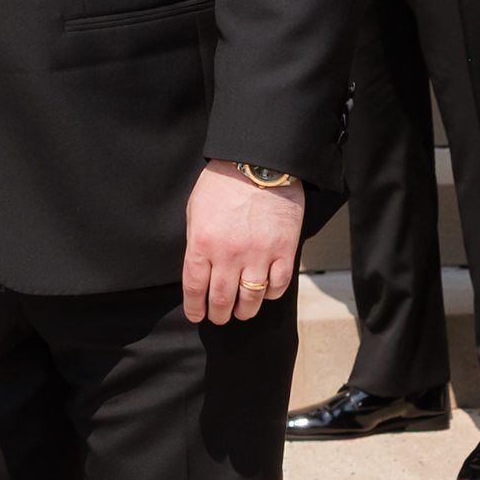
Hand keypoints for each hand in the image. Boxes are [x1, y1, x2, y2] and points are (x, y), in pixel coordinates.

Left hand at [182, 161, 304, 325]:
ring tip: (242, 312)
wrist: (259, 162)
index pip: (195, 288)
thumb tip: (200, 268)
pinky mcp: (284, 251)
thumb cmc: (223, 182)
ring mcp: (259, 254)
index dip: (195, 308)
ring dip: (245, 311)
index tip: (197, 315)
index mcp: (203, 243)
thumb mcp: (196, 210)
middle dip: (219, 314)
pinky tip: (266, 291)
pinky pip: (278, 285)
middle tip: (219, 317)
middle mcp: (229, 254)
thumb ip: (197, 241)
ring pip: (251, 298)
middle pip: (222, 299)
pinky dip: (271, 294)